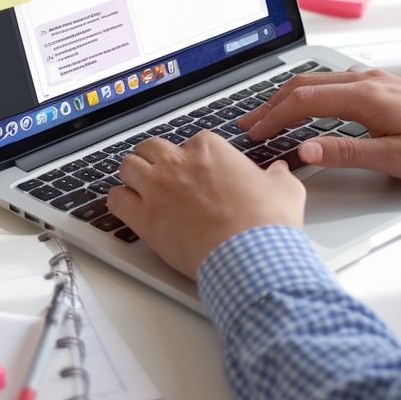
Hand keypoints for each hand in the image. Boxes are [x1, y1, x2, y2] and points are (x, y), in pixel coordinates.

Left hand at [107, 131, 305, 280]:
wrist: (252, 256)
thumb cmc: (266, 224)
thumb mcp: (285, 189)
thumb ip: (277, 175)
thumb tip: (279, 172)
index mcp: (209, 149)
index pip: (190, 143)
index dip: (194, 160)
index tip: (198, 174)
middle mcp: (178, 163)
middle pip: (151, 148)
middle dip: (156, 160)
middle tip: (163, 175)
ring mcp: (158, 188)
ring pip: (128, 166)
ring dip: (133, 176)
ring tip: (141, 188)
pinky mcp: (145, 218)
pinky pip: (115, 200)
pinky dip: (119, 202)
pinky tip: (128, 208)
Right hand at [238, 68, 400, 185]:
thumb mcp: (395, 158)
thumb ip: (346, 153)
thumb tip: (305, 150)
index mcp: (365, 97)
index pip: (303, 101)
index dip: (273, 117)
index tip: (253, 133)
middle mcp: (368, 81)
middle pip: (305, 85)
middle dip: (272, 103)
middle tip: (248, 122)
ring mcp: (377, 81)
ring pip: (320, 81)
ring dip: (290, 95)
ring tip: (270, 114)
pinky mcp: (385, 86)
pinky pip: (337, 82)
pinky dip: (312, 92)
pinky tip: (311, 104)